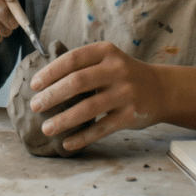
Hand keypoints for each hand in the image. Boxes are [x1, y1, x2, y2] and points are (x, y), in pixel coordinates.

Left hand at [27, 41, 161, 151]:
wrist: (161, 89)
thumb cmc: (123, 75)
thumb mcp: (107, 60)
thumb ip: (82, 66)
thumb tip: (43, 80)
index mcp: (106, 52)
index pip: (72, 59)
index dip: (50, 72)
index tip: (34, 84)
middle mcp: (117, 70)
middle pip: (77, 82)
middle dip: (52, 95)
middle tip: (34, 106)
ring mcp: (125, 93)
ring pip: (88, 109)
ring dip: (63, 120)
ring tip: (46, 128)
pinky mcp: (131, 116)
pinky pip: (101, 128)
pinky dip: (82, 137)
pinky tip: (67, 143)